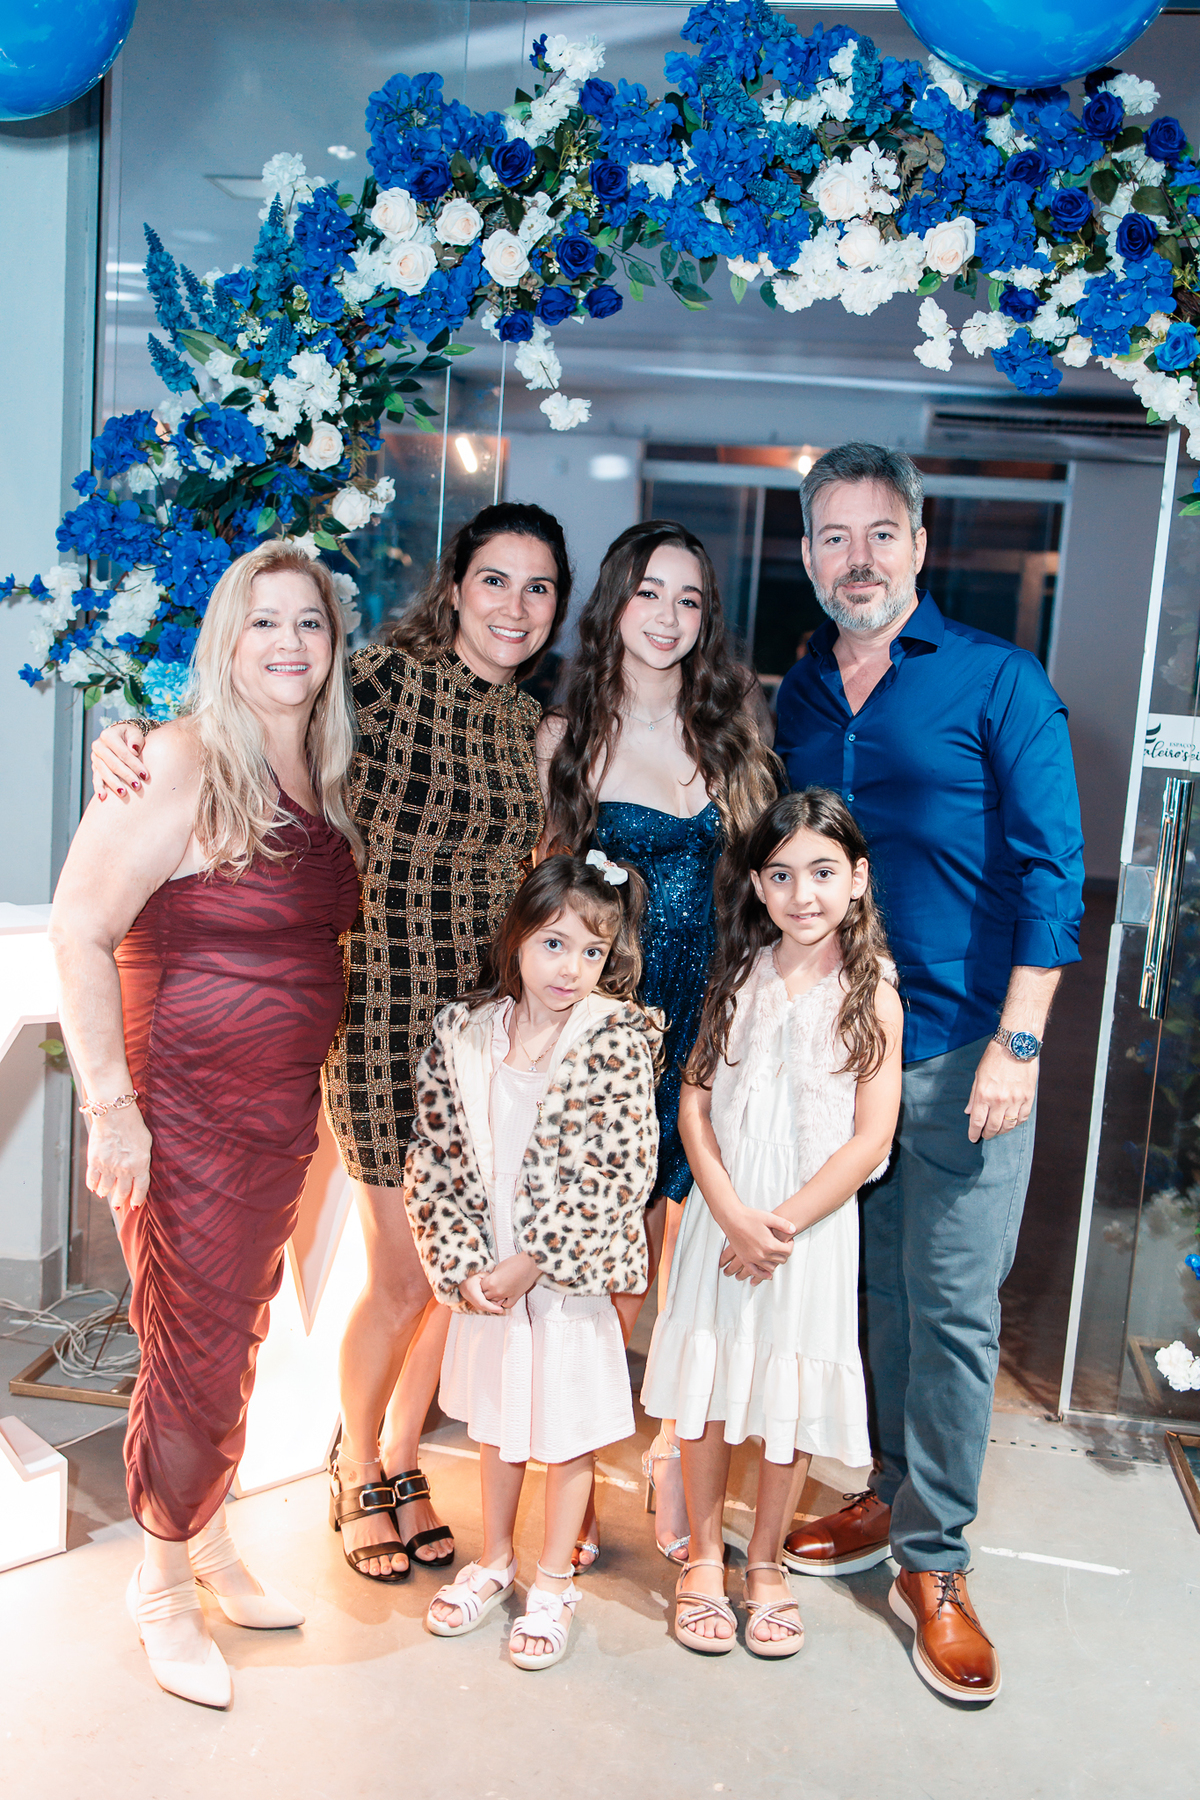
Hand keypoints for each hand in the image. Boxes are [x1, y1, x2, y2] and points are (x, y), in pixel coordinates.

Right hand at [86, 1106, 151, 1222]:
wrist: (115, 1114)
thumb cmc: (133, 1126)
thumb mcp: (146, 1144)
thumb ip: (142, 1160)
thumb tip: (139, 1172)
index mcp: (141, 1165)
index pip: (140, 1189)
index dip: (137, 1199)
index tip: (134, 1205)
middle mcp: (125, 1169)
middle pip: (122, 1192)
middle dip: (120, 1201)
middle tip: (118, 1206)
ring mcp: (109, 1166)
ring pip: (105, 1189)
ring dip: (105, 1193)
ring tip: (104, 1194)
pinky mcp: (95, 1162)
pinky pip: (92, 1180)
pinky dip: (92, 1186)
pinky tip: (94, 1187)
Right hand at [91, 721, 148, 802]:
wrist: (120, 736)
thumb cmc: (130, 736)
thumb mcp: (135, 733)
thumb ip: (136, 740)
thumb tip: (133, 750)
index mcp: (108, 735)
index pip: (123, 753)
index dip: (134, 765)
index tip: (145, 775)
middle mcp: (98, 746)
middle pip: (113, 764)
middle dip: (126, 776)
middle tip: (137, 786)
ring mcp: (95, 757)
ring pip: (104, 772)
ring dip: (114, 784)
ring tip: (124, 793)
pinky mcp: (95, 767)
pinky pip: (96, 778)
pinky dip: (99, 788)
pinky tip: (103, 797)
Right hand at [458, 1273, 505, 1314]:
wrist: (460, 1278)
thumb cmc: (471, 1275)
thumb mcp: (480, 1274)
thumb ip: (489, 1279)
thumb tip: (498, 1284)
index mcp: (472, 1291)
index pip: (483, 1303)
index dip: (492, 1307)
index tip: (501, 1309)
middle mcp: (470, 1297)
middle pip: (483, 1307)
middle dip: (493, 1309)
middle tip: (502, 1309)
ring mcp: (470, 1300)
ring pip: (481, 1308)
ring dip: (490, 1309)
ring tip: (499, 1307)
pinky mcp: (472, 1301)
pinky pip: (480, 1306)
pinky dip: (487, 1307)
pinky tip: (494, 1305)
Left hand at [480, 1253, 538, 1308]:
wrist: (530, 1264)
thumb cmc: (515, 1262)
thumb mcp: (498, 1267)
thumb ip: (492, 1276)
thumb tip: (488, 1281)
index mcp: (491, 1281)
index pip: (480, 1287)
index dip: (482, 1284)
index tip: (485, 1281)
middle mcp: (497, 1290)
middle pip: (485, 1296)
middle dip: (486, 1292)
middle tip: (490, 1286)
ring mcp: (506, 1295)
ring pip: (494, 1302)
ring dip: (494, 1297)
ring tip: (498, 1290)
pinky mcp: (515, 1298)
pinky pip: (506, 1305)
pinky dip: (504, 1302)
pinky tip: (505, 1297)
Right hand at [719, 1207, 794, 1281]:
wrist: (733, 1219)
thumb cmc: (749, 1217)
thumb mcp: (769, 1217)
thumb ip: (783, 1224)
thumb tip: (794, 1229)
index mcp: (770, 1244)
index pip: (788, 1251)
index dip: (790, 1245)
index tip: (788, 1241)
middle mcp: (762, 1254)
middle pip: (780, 1260)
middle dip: (784, 1253)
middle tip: (782, 1246)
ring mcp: (753, 1258)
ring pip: (770, 1268)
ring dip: (775, 1262)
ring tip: (775, 1255)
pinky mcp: (745, 1259)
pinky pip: (755, 1272)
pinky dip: (762, 1275)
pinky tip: (766, 1275)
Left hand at [965, 1040, 1037, 1143]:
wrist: (1016, 1045)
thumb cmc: (994, 1058)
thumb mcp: (978, 1075)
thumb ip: (974, 1096)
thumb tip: (969, 1112)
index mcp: (984, 1094)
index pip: (977, 1121)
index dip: (974, 1132)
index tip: (973, 1138)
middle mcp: (1000, 1100)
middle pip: (993, 1126)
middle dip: (988, 1134)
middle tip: (985, 1136)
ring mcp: (1016, 1099)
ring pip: (1009, 1125)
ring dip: (1002, 1130)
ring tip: (997, 1130)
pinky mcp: (1028, 1097)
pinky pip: (1022, 1117)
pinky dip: (1016, 1123)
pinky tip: (1011, 1122)